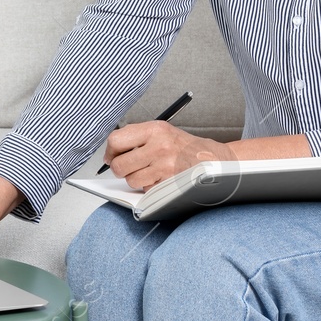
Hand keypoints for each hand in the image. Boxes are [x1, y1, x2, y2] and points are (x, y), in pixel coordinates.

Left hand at [103, 120, 229, 191]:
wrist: (211, 158)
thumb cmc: (182, 146)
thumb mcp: (160, 131)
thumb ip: (135, 137)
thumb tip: (110, 152)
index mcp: (154, 130)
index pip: (116, 140)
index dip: (110, 152)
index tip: (111, 156)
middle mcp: (160, 147)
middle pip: (120, 165)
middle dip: (120, 169)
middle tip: (127, 167)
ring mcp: (165, 167)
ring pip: (131, 181)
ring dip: (136, 179)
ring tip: (148, 171)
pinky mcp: (170, 184)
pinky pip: (146, 190)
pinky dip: (149, 187)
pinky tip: (160, 178)